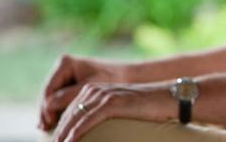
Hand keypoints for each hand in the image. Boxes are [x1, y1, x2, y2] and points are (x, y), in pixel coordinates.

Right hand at [39, 55, 125, 130]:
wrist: (128, 75)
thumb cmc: (112, 78)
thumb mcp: (89, 87)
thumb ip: (68, 95)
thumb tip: (48, 106)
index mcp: (65, 63)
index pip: (49, 89)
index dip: (46, 107)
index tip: (48, 123)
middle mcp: (62, 67)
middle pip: (48, 94)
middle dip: (46, 112)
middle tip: (44, 129)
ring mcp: (65, 75)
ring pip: (52, 98)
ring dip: (50, 114)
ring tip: (47, 129)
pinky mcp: (70, 83)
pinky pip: (59, 99)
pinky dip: (58, 110)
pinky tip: (54, 123)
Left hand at [50, 81, 171, 141]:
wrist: (168, 98)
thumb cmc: (145, 106)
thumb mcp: (119, 106)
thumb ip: (101, 112)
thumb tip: (85, 129)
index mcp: (94, 88)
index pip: (68, 110)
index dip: (58, 127)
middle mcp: (95, 88)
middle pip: (67, 114)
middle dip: (57, 133)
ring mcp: (104, 94)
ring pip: (73, 117)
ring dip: (62, 136)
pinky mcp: (112, 102)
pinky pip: (87, 120)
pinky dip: (75, 133)